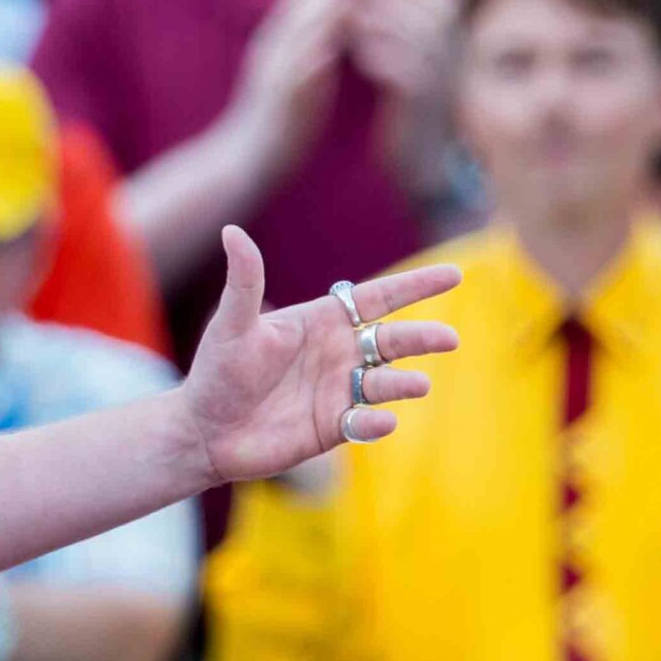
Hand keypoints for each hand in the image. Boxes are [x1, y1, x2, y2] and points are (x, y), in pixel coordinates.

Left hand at [180, 229, 460, 486]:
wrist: (205, 430)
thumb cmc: (216, 371)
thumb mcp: (232, 324)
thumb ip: (244, 281)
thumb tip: (231, 230)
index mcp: (321, 321)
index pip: (378, 298)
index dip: (415, 286)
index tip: (455, 274)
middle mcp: (338, 354)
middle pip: (392, 341)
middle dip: (422, 338)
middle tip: (450, 338)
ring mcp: (338, 391)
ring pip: (385, 383)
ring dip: (403, 383)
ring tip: (417, 384)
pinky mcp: (333, 427)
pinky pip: (364, 422)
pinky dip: (375, 422)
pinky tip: (381, 420)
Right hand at [226, 0, 361, 182]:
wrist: (246, 160)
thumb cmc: (277, 120)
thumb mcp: (294, 77)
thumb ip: (309, 52)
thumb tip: (331, 32)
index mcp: (274, 48)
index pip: (298, 5)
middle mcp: (270, 56)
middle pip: (295, 10)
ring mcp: (271, 78)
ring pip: (293, 37)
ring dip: (318, 12)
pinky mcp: (276, 104)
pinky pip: (293, 80)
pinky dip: (310, 61)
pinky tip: (330, 49)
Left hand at [350, 0, 464, 196]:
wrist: (424, 158)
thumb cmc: (415, 98)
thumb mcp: (422, 51)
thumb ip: (417, 12)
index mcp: (460, 39)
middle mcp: (459, 56)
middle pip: (436, 11)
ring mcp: (445, 81)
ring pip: (422, 40)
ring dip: (386, 22)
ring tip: (355, 15)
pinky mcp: (425, 107)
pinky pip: (409, 76)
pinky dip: (383, 59)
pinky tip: (359, 54)